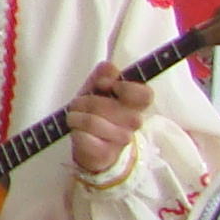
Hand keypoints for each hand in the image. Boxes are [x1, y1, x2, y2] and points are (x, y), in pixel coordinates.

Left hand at [65, 60, 152, 174]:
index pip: (144, 94)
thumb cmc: (97, 115)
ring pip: (91, 121)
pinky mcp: (106, 153)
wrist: (93, 148)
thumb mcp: (97, 92)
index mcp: (136, 105)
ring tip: (75, 118)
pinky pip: (83, 137)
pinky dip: (75, 132)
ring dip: (74, 116)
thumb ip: (103, 76)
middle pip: (105, 105)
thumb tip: (109, 66)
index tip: (103, 85)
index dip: (122, 87)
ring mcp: (122, 139)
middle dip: (83, 101)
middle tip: (78, 104)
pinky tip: (78, 133)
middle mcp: (133, 122)